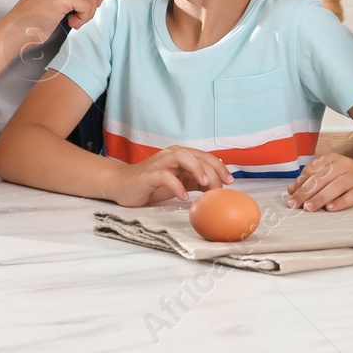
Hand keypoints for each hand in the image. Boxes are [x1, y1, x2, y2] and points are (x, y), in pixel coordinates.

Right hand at [108, 146, 232, 206]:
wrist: (122, 185)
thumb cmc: (152, 184)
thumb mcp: (179, 182)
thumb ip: (196, 182)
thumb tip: (218, 188)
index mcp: (181, 156)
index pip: (205, 157)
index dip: (220, 167)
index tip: (230, 181)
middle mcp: (171, 155)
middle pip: (197, 156)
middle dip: (212, 170)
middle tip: (221, 187)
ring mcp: (159, 163)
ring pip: (182, 157)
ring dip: (196, 169)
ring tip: (205, 184)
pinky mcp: (148, 174)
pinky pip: (165, 176)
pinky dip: (176, 186)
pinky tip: (184, 197)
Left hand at [286, 153, 352, 211]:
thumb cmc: (349, 179)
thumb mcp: (330, 176)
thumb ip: (311, 181)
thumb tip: (291, 190)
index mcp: (332, 159)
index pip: (312, 170)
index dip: (300, 183)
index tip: (291, 196)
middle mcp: (345, 165)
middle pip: (322, 178)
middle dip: (306, 192)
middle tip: (296, 204)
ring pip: (336, 186)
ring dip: (320, 197)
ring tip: (309, 208)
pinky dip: (340, 202)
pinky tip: (330, 208)